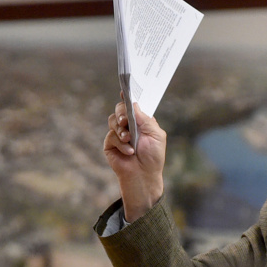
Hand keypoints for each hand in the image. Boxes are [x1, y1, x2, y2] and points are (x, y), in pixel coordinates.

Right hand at [103, 99, 165, 221]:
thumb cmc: (153, 156)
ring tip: (129, 140)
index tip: (125, 90)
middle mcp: (129, 125)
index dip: (128, 97)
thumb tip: (133, 104)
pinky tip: (128, 152)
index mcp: (141, 121)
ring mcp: (118, 134)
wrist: (144, 175)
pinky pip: (111, 136)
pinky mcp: (110, 144)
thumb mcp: (156, 135)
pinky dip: (120, 144)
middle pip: (120, 109)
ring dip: (121, 130)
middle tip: (125, 121)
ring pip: (113, 120)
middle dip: (122, 112)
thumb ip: (145, 119)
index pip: (133, 105)